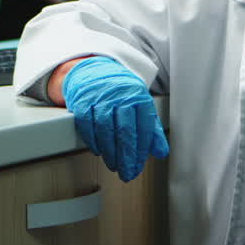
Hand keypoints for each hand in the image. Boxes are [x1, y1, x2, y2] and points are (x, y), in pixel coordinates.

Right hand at [62, 56, 169, 181]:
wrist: (95, 71)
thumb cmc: (120, 93)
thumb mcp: (140, 105)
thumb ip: (151, 128)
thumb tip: (161, 152)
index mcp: (139, 96)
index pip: (143, 127)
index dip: (141, 150)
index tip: (138, 166)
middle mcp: (120, 95)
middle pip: (125, 130)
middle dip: (127, 156)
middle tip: (127, 173)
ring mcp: (100, 97)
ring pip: (106, 129)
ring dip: (110, 152)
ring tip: (114, 165)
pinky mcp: (83, 100)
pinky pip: (87, 124)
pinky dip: (92, 140)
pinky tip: (98, 151)